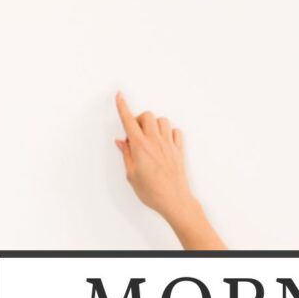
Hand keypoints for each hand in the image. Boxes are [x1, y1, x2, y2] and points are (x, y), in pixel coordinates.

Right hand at [114, 92, 225, 249]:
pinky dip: (169, 132)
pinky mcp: (179, 151)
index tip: (119, 96)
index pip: (128, 120)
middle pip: (147, 115)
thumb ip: (126, 155)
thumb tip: (121, 142)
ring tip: (150, 137)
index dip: (122, 106)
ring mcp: (169, 145)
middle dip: (139, 119)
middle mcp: (155, 142)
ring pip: (163, 120)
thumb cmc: (152, 192)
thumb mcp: (132, 175)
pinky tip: (164, 141)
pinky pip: (176, 132)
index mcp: (140, 146)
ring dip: (155, 124)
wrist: (174, 201)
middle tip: (135, 133)